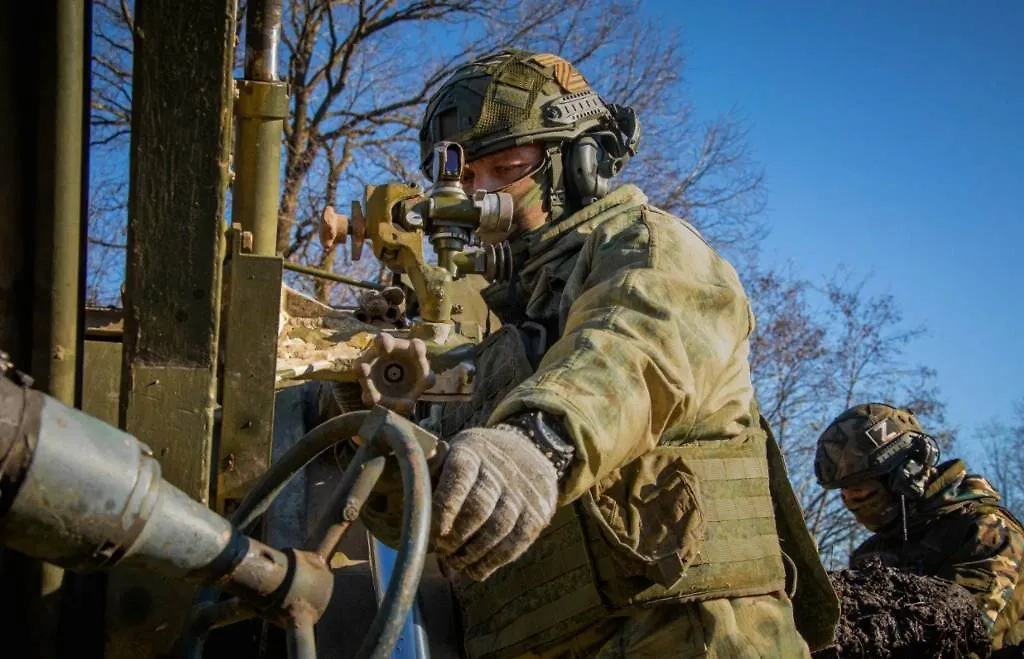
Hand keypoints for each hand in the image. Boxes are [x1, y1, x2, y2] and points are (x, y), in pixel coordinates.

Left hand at [432, 424, 558, 580]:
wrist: (528, 448)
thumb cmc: (475, 461)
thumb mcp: (452, 456)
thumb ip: (433, 487)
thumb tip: (418, 531)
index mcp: (472, 451)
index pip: (458, 476)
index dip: (444, 508)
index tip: (432, 532)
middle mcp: (500, 469)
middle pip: (478, 508)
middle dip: (455, 537)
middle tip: (441, 549)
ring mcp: (523, 491)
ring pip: (497, 530)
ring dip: (471, 554)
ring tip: (455, 562)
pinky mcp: (538, 512)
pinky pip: (515, 543)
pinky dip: (492, 562)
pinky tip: (476, 570)